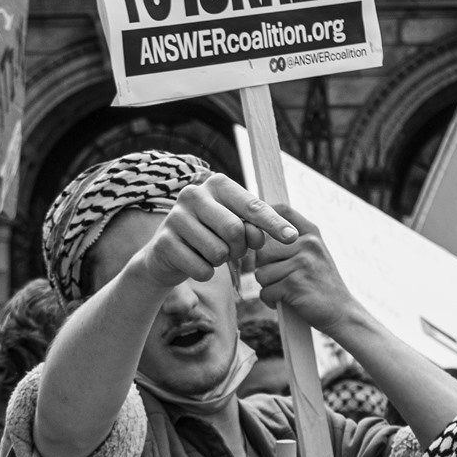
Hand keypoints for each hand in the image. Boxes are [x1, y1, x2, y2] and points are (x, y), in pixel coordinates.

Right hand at [122, 174, 298, 294]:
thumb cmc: (209, 236)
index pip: (252, 206)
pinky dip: (205, 273)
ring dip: (220, 262)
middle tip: (232, 251)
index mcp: (216, 184)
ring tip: (208, 253)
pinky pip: (201, 269)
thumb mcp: (233, 228)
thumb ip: (251, 229)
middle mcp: (193, 194)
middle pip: (234, 230)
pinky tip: (195, 263)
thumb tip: (259, 238)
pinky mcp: (163, 242)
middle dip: (239, 248)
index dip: (273, 224)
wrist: (167, 254)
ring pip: (218, 252)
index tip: (293, 238)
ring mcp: (175, 217)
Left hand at [254, 206, 362, 338]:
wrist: (342, 312)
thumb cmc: (320, 284)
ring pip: (261, 273)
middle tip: (279, 278)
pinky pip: (266, 291)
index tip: (259, 233)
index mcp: (311, 234)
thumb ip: (292, 241)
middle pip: (262, 251)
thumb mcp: (313, 254)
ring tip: (285, 291)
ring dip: (268, 287)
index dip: (264, 219)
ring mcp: (302, 263)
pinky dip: (271, 301)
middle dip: (264, 268)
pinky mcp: (295, 284)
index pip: (282, 211)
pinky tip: (285, 301)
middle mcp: (308, 244)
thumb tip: (255, 230)